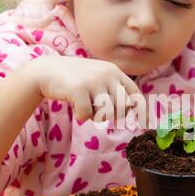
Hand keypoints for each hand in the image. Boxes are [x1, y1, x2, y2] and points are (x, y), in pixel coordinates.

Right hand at [30, 55, 145, 123]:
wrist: (48, 70)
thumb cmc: (78, 79)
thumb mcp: (100, 79)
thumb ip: (116, 92)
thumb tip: (133, 110)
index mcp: (115, 72)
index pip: (136, 94)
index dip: (142, 111)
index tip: (146, 125)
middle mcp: (107, 74)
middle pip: (123, 107)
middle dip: (114, 115)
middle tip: (99, 110)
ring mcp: (93, 80)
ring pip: (107, 114)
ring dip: (96, 116)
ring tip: (87, 106)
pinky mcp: (79, 89)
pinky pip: (87, 115)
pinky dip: (81, 116)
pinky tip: (75, 106)